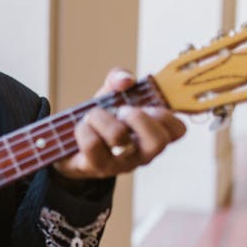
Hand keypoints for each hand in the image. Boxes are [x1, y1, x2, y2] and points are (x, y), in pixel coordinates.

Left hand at [54, 68, 186, 179]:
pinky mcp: (97, 167)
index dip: (164, 114)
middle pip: (157, 141)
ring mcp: (121, 164)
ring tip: (92, 117)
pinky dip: (83, 128)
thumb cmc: (100, 119)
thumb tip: (126, 80)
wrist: (69, 142)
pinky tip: (82, 129)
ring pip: (118, 136)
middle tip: (121, 111)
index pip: (178, 130)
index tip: (145, 105)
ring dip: (100, 117)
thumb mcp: (111, 94)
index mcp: (154, 135)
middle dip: (137, 117)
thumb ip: (120, 78)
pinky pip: (92, 143)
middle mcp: (142, 154)